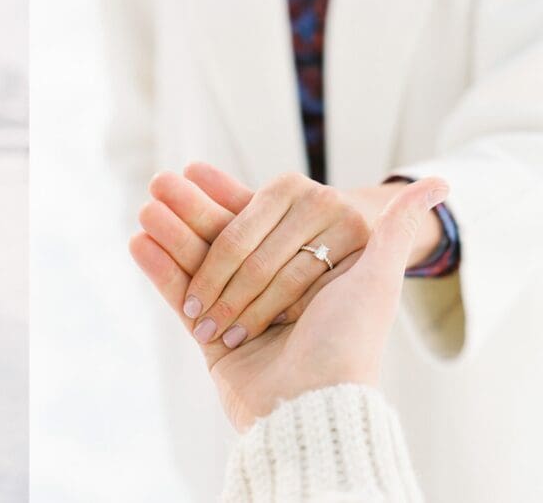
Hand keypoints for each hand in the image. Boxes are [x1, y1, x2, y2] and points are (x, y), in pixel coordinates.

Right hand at [131, 176, 447, 430]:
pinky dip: (159, 271)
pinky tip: (138, 242)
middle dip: (191, 213)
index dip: (224, 198)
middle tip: (161, 183)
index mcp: (306, 268)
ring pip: (199, 263)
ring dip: (171, 234)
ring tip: (145, 206)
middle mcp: (272, 287)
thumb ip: (395, 229)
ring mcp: (238, 312)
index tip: (192, 170)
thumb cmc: (349, 341)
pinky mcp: (210, 339)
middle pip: (224, 239)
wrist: (315, 406)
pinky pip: (181, 297)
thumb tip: (440, 182)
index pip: (259, 224)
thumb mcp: (377, 277)